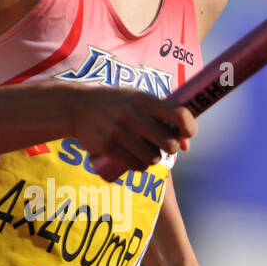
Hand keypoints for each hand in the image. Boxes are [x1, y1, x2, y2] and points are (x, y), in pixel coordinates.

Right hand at [66, 83, 196, 172]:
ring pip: (153, 158)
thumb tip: (185, 147)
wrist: (77, 107)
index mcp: (145, 100)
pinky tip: (135, 159)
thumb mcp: (138, 101)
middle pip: (169, 143)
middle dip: (170, 148)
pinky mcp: (107, 146)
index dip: (189, 128)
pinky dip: (139, 166)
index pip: (180, 115)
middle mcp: (133, 115)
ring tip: (145, 151)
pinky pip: (135, 165)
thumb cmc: (117, 105)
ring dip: (153, 159)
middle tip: (161, 145)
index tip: (185, 134)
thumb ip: (163, 118)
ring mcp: (119, 132)